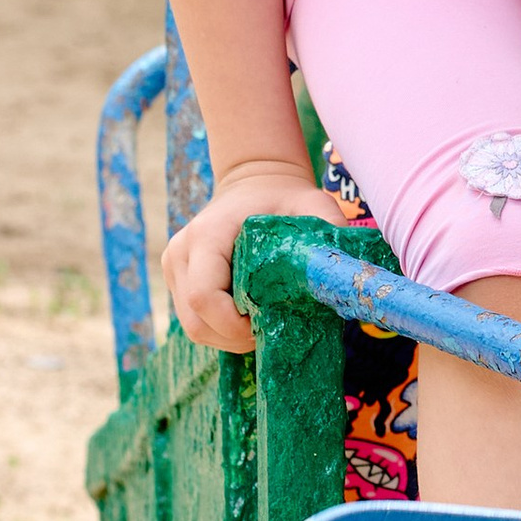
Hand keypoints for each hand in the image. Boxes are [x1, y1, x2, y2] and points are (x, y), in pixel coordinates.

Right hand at [164, 160, 337, 353]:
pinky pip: (195, 321)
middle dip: (235, 338)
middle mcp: (180, 253)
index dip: (234, 325)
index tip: (267, 325)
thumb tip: (346, 276)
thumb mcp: (313, 205)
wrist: (254, 181)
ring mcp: (173, 269)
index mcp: (207, 235)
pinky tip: (249, 317)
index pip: (204, 297)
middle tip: (271, 332)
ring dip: (228, 338)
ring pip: (193, 327)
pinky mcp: (177, 280)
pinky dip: (221, 329)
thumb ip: (330, 233)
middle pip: (196, 322)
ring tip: (262, 325)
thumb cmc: (284, 197)